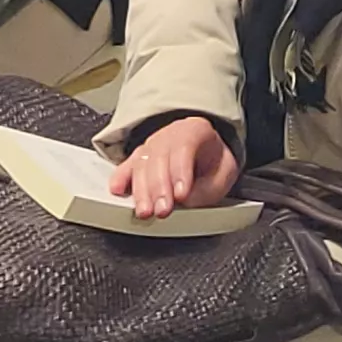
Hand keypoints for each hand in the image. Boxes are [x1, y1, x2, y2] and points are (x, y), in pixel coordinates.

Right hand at [107, 115, 240, 220]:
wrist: (206, 153)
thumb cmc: (214, 164)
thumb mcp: (224, 175)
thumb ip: (207, 189)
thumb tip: (185, 202)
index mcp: (196, 130)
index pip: (184, 146)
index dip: (180, 171)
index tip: (182, 194)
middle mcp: (170, 134)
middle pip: (159, 156)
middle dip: (159, 187)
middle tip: (162, 210)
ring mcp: (152, 144)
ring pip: (142, 163)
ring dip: (142, 190)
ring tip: (145, 211)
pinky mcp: (139, 157)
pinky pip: (127, 165)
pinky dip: (120, 178)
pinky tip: (118, 190)